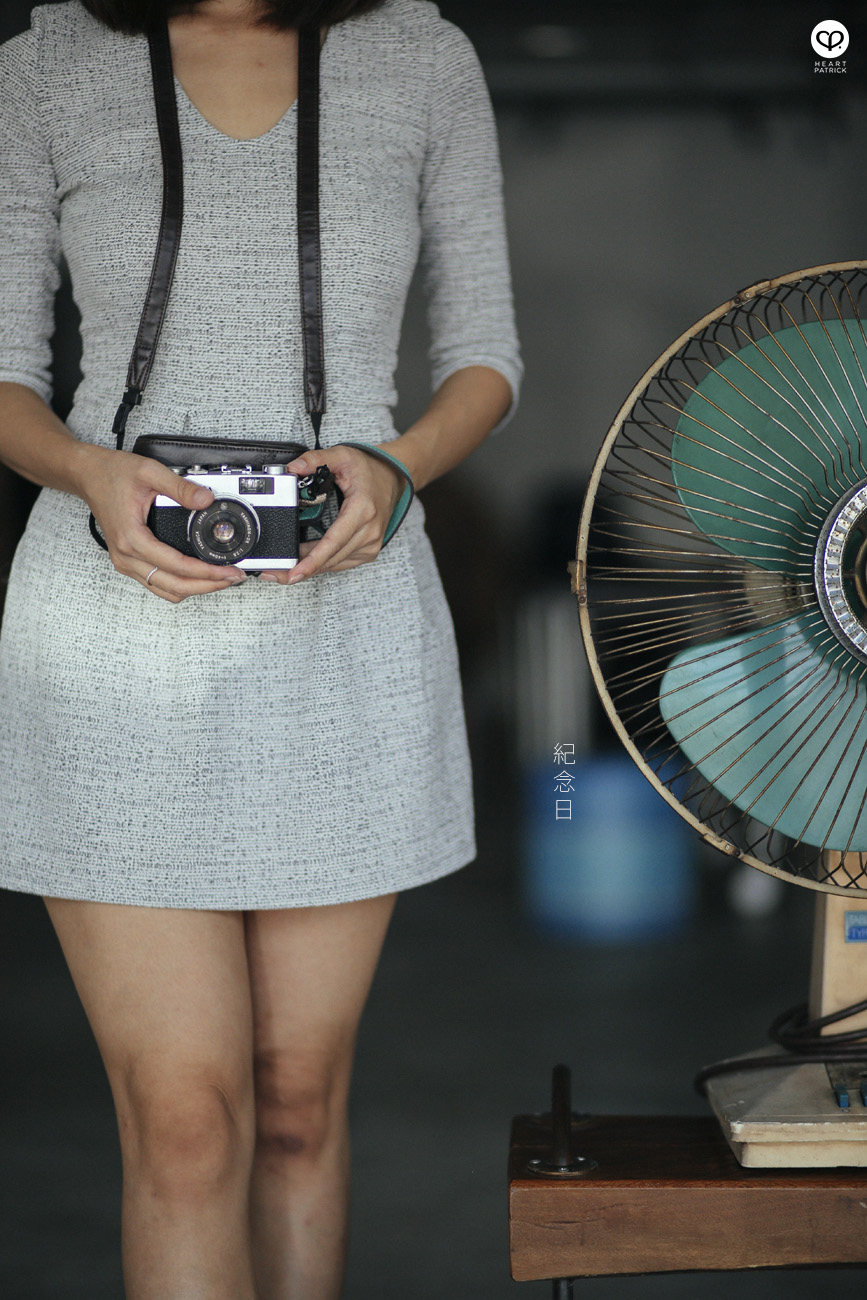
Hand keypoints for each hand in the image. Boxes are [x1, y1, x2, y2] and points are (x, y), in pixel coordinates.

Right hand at [79, 445, 247, 602]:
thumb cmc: (112, 474)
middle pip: (174, 587)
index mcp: (131, 538)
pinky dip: (180, 585)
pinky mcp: (128, 561)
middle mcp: (126, 556)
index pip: (177, 566)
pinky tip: (198, 576)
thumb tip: (206, 499)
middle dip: (207, 585)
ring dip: (194, 589)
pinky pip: (157, 584)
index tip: (228, 571)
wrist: (88, 475)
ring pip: (166, 590)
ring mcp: (125, 562)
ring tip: (220, 579)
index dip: (207, 572)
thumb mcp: (149, 472)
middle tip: (232, 578)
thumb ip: (180, 487)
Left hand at [260, 445, 403, 584]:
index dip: (312, 561)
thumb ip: (315, 459)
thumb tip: (292, 469)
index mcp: (362, 511)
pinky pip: (341, 562)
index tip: (294, 572)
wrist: (393, 477)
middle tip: (276, 574)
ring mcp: (371, 544)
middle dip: (302, 569)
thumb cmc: (370, 470)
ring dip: (310, 568)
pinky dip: (323, 563)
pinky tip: (306, 562)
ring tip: (285, 568)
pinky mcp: (369, 550)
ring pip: (334, 564)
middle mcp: (369, 532)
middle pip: (330, 559)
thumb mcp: (342, 456)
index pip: (333, 543)